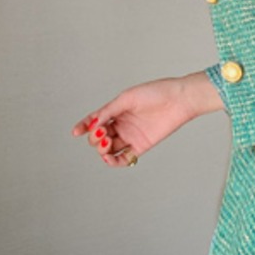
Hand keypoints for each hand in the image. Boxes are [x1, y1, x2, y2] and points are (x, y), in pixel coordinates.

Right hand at [71, 72, 222, 167]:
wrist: (179, 99)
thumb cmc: (155, 93)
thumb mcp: (127, 98)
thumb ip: (109, 111)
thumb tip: (93, 124)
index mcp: (116, 111)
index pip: (95, 121)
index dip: (84, 126)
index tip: (76, 131)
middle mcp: (122, 125)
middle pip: (99, 137)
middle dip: (95, 138)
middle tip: (101, 132)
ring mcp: (131, 136)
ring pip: (109, 149)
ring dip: (101, 149)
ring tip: (106, 142)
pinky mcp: (141, 146)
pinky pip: (124, 158)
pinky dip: (114, 162)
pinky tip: (109, 158)